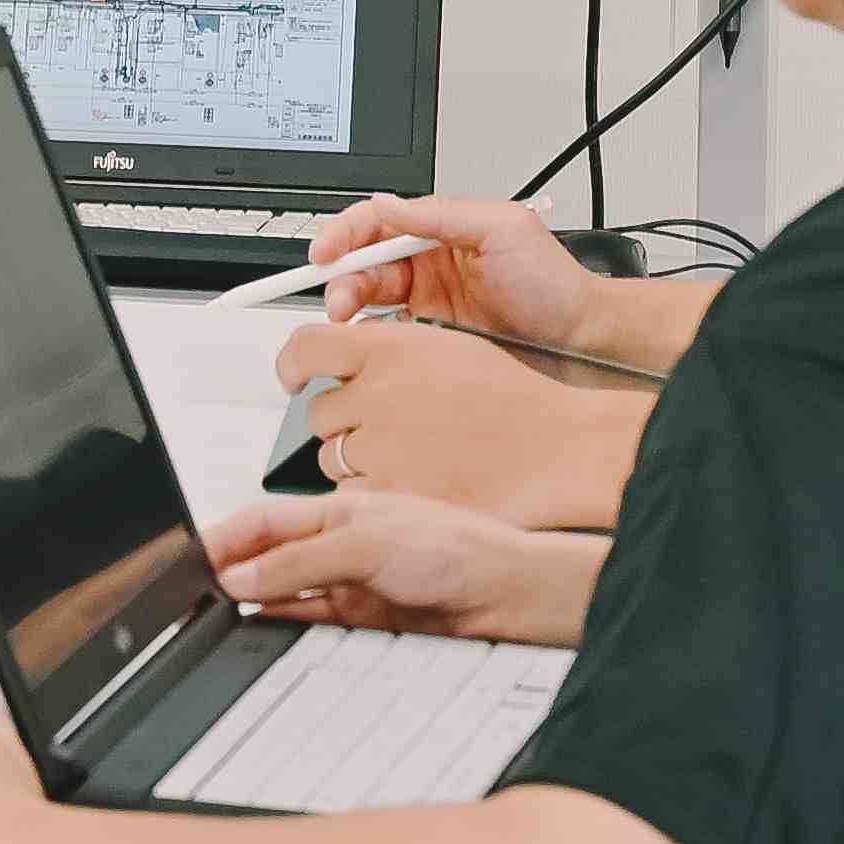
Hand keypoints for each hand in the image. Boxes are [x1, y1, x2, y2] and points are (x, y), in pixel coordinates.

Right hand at [202, 489, 606, 647]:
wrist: (507, 595)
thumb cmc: (458, 547)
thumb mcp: (366, 544)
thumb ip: (300, 562)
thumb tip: (243, 576)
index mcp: (339, 508)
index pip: (265, 520)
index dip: (227, 537)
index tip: (194, 558)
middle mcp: (341, 543)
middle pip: (271, 557)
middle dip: (235, 571)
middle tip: (200, 592)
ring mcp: (351, 582)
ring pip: (286, 592)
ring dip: (257, 602)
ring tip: (223, 613)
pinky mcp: (363, 618)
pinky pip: (310, 621)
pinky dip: (283, 625)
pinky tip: (263, 629)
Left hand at [272, 316, 640, 526]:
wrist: (552, 451)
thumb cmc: (510, 401)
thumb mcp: (445, 346)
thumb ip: (386, 350)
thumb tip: (343, 355)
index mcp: (387, 350)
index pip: (305, 347)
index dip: (292, 363)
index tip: (293, 374)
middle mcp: (374, 397)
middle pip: (319, 411)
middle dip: (345, 420)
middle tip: (387, 426)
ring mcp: (378, 451)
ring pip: (331, 457)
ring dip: (358, 459)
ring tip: (412, 455)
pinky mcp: (385, 498)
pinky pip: (348, 496)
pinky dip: (370, 495)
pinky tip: (410, 484)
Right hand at [307, 191, 604, 352]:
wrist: (581, 338)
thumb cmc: (553, 282)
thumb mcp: (501, 230)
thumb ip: (440, 214)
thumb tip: (387, 203)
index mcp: (442, 226)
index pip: (378, 221)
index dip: (345, 234)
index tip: (325, 253)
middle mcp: (430, 259)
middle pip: (365, 260)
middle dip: (341, 275)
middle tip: (337, 300)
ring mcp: (430, 298)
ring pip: (370, 295)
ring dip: (350, 304)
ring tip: (346, 320)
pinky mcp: (432, 333)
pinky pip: (388, 330)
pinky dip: (370, 334)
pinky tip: (368, 341)